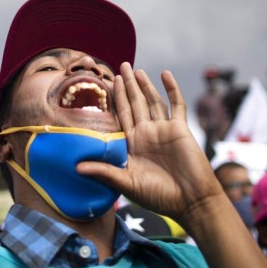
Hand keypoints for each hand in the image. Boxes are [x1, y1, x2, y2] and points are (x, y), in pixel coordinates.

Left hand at [77, 63, 223, 223]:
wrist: (190, 201)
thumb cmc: (158, 196)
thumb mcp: (126, 183)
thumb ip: (103, 172)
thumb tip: (75, 168)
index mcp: (132, 144)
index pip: (121, 116)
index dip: (115, 99)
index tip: (107, 82)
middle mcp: (147, 134)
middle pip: (135, 104)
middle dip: (127, 86)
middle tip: (121, 66)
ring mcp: (164, 130)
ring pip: (153, 101)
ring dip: (145, 85)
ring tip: (136, 70)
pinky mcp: (180, 129)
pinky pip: (176, 105)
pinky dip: (172, 89)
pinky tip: (165, 74)